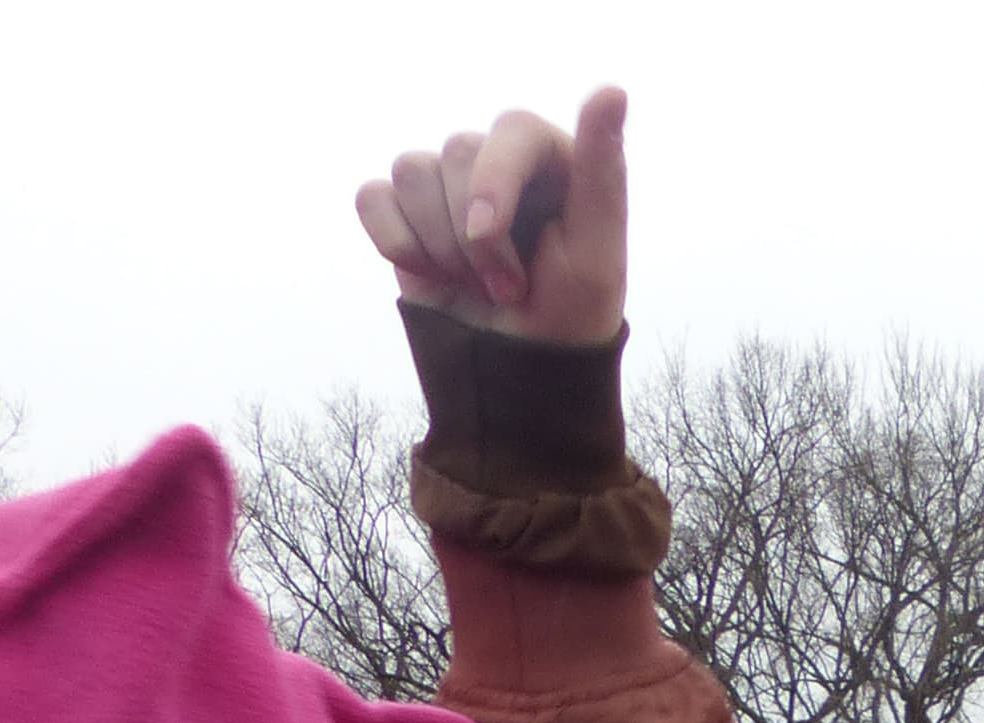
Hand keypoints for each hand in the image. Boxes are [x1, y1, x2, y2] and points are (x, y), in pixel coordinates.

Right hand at [355, 87, 629, 345]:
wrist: (517, 372)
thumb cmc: (569, 314)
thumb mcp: (597, 251)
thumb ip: (603, 169)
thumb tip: (611, 89)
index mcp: (554, 157)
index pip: (511, 129)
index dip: (494, 184)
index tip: (494, 242)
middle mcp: (499, 160)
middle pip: (454, 151)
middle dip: (474, 237)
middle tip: (507, 289)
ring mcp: (448, 183)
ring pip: (410, 169)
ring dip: (438, 243)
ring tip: (475, 286)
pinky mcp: (405, 211)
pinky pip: (372, 196)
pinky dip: (395, 240)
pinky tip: (429, 275)